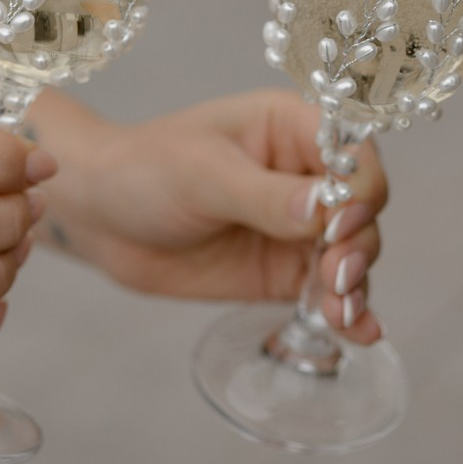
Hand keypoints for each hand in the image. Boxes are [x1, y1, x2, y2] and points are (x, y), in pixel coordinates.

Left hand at [33, 89, 386, 344]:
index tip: (340, 225)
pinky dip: (346, 313)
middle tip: (335, 276)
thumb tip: (325, 211)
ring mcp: (298, 228)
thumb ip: (266, 196)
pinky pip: (326, 291)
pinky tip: (361, 334)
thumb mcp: (202, 175)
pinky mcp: (284, 272)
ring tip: (338, 313)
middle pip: (362, 209)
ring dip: (354, 284)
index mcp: (292, 129)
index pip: (352, 155)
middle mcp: (306, 176)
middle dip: (357, 245)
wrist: (100, 216)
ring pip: (351, 255)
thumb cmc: (145, 170)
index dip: (358, 190)